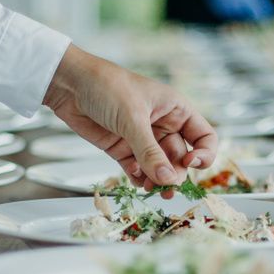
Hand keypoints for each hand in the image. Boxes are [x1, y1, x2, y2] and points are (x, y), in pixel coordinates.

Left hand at [44, 45, 217, 189]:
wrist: (69, 84)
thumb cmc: (106, 87)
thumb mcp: (133, 118)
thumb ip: (150, 152)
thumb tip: (168, 180)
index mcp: (175, 109)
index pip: (204, 137)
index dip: (204, 154)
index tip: (191, 164)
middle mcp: (163, 125)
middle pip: (181, 158)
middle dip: (175, 173)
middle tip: (166, 186)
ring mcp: (142, 138)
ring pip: (159, 167)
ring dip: (157, 180)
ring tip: (150, 188)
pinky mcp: (122, 148)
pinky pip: (138, 169)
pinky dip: (139, 178)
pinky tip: (135, 179)